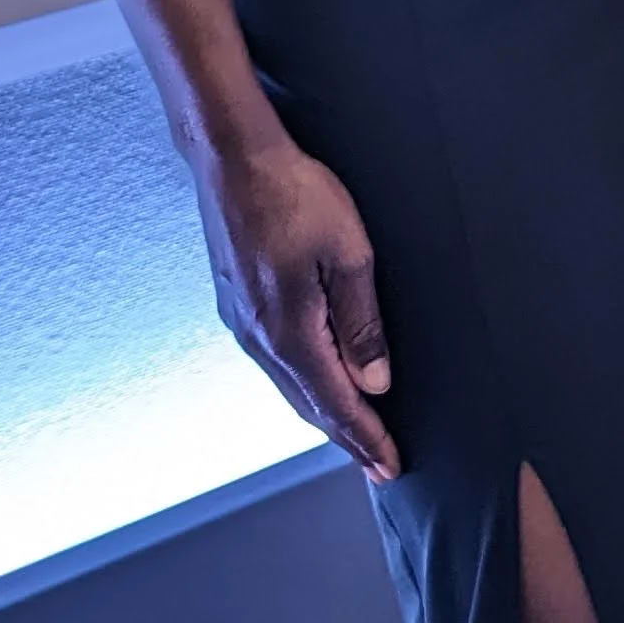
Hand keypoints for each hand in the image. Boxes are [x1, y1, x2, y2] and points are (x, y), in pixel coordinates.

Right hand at [193, 131, 400, 480]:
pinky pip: (274, 362)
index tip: (390, 465)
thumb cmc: (296, 194)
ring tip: (353, 432)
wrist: (233, 157)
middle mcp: (259, 338)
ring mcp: (241, 323)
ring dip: (322, 413)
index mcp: (289, 332)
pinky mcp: (235, 304)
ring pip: (288, 386)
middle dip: (346, 437)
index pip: (336, 404)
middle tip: (378, 462)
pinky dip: (302, 385)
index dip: (366, 438)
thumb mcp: (349, 254)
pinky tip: (316, 383)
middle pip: (308, 405)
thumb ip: (362, 323)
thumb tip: (373, 382)